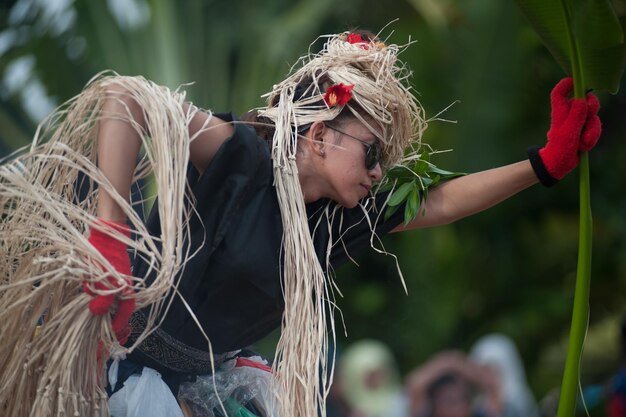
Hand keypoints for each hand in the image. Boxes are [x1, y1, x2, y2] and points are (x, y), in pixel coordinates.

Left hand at [83, 219, 134, 343]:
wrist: (107, 235)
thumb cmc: (104, 256)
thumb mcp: (100, 279)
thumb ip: (101, 298)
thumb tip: (96, 313)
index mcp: (127, 291)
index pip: (125, 315)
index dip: (116, 326)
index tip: (106, 335)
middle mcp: (126, 288)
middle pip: (119, 310)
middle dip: (108, 319)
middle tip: (96, 328)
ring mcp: (119, 282)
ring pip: (112, 301)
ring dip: (103, 308)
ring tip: (91, 313)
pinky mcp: (112, 276)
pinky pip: (108, 292)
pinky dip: (101, 297)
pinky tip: (91, 295)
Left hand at [529, 77, 601, 185]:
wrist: (559, 165)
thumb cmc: (559, 149)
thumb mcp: (568, 133)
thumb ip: (576, 116)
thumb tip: (581, 99)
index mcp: (560, 112)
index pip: (560, 93)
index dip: (567, 84)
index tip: (576, 81)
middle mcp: (569, 114)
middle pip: (585, 100)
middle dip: (592, 107)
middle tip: (590, 115)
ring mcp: (577, 122)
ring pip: (593, 116)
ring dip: (591, 130)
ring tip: (583, 142)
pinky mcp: (584, 130)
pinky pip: (595, 128)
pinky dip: (592, 137)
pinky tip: (584, 146)